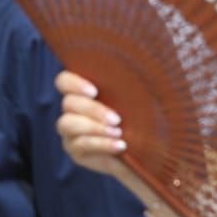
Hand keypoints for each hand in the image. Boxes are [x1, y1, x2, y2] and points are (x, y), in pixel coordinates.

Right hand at [54, 71, 170, 216]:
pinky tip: (120, 145)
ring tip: (118, 132)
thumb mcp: (142, 100)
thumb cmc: (148, 120)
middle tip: (117, 119)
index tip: (94, 91)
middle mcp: (73, 111)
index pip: (64, 81)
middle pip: (68, 103)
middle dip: (92, 110)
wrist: (152, 153)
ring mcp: (71, 132)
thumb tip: (145, 62)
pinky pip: (80, 145)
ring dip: (94, 127)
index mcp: (84, 93)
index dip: (73, 84)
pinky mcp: (76, 151)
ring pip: (67, 124)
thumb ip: (133, 84)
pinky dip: (101, 144)